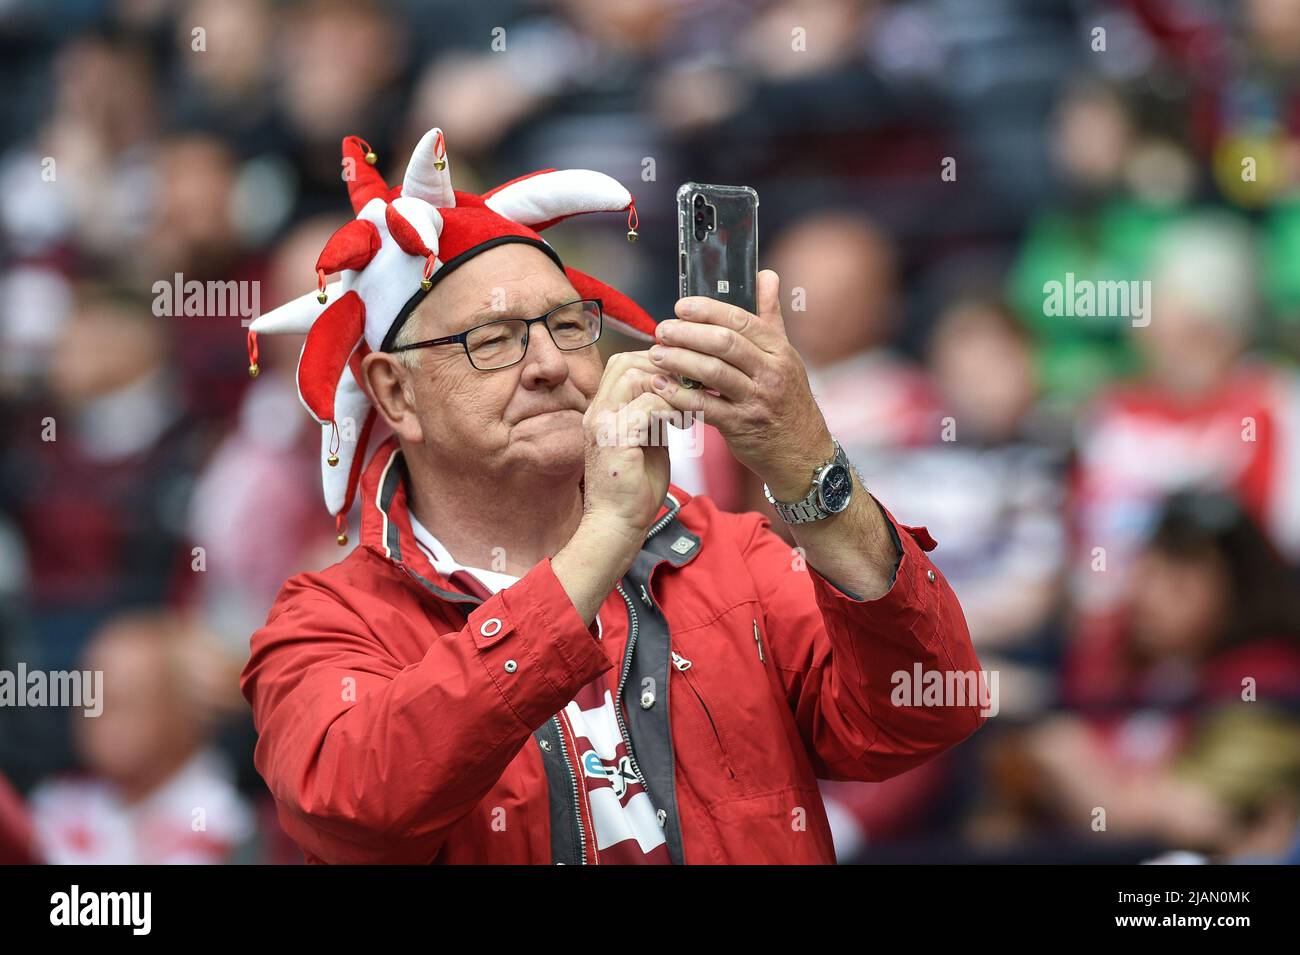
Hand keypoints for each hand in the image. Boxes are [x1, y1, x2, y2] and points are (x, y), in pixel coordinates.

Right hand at [580, 351, 675, 541]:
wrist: (617, 525)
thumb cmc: (634, 489)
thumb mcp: (646, 442)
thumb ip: (653, 416)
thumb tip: (675, 396)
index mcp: (602, 411)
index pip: (622, 364)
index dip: (654, 364)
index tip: (683, 380)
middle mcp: (597, 412)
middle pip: (626, 362)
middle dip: (663, 369)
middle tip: (690, 387)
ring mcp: (602, 425)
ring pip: (636, 377)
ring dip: (669, 388)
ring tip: (688, 406)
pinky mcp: (615, 440)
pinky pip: (648, 406)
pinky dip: (670, 410)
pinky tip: (683, 424)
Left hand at [647, 269, 832, 498]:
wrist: (802, 453)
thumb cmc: (788, 401)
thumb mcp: (786, 357)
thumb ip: (770, 316)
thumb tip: (766, 274)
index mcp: (779, 351)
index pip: (741, 321)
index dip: (708, 311)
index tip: (680, 306)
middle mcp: (771, 372)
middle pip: (724, 343)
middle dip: (687, 333)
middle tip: (661, 330)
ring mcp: (756, 400)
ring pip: (712, 372)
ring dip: (678, 361)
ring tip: (655, 354)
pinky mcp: (741, 426)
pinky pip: (705, 407)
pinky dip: (679, 396)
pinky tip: (660, 387)